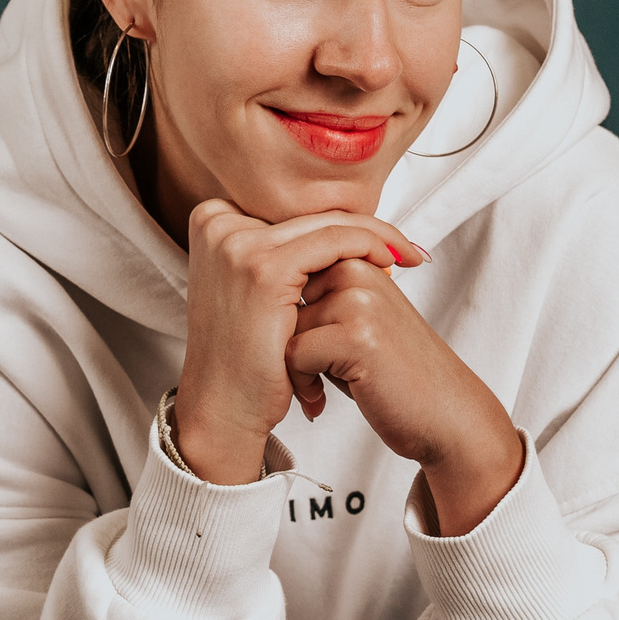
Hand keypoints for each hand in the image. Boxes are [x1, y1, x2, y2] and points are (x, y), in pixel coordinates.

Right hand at [173, 199, 425, 484]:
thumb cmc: (246, 359)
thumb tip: (339, 229)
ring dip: (376, 236)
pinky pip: (334, 241)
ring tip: (407, 256)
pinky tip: (391, 264)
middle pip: (310, 213)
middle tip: (406, 247)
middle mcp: (217, 224)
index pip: (291, 210)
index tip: (380, 239)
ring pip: (327, 223)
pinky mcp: (263, 267)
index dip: (340, 221)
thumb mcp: (256, 293)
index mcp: (211, 223)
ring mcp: (237, 244)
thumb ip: (281, 256)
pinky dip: (368, 247)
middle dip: (366, 227)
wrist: (224, 409)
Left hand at [288, 259, 522, 535]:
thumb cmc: (394, 374)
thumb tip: (254, 288)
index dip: (285, 321)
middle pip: (278, 301)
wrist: (445, 414)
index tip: (307, 351)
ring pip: (282, 328)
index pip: (285, 278)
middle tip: (310, 374)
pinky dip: (301, 384)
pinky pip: (294, 355)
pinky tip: (322, 399)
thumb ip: (316, 298)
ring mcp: (359, 300)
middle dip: (285, 341)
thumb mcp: (356, 322)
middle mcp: (357, 270)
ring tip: (318, 387)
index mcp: (355, 260)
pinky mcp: (357, 335)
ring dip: (292, 367)